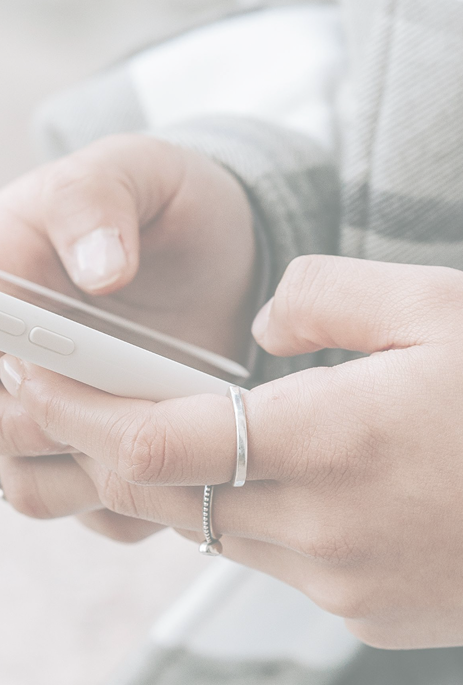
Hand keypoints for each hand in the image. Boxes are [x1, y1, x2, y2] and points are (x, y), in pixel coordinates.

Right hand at [0, 135, 256, 538]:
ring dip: (99, 470)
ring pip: (29, 487)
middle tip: (133, 395)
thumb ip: (99, 201)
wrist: (219, 254)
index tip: (47, 362)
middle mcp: (5, 369)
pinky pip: (94, 512)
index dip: (10, 369)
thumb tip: (98, 269)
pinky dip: (135, 499)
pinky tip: (185, 457)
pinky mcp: (93, 465)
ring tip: (168, 423)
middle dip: (54, 422)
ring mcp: (45, 424)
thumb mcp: (136, 172)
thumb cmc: (165, 204)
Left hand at [0, 256, 462, 644]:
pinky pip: (283, 566)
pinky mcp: (367, 620)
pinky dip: (262, 521)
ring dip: (184, 484)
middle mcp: (317, 531)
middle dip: (103, 447)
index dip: (75, 409)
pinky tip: (293, 480)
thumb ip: (322, 295)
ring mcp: (339, 588)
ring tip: (173, 428)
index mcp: (328, 440)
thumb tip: (253, 321)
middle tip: (58, 397)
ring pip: (220, 533)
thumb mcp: (442, 302)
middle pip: (167, 497)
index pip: (152, 440)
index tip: (27, 375)